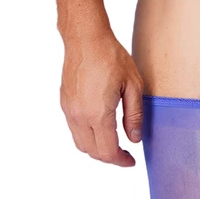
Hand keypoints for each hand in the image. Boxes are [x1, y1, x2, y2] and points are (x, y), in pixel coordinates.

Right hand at [60, 30, 143, 165]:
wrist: (85, 37)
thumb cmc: (111, 56)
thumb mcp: (133, 86)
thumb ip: (134, 116)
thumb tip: (134, 139)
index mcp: (97, 114)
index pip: (107, 152)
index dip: (120, 161)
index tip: (131, 161)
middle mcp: (79, 115)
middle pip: (92, 152)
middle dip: (110, 157)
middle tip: (125, 154)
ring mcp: (69, 109)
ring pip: (81, 144)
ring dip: (97, 148)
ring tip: (114, 142)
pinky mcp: (64, 102)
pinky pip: (74, 130)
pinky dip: (87, 136)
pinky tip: (101, 127)